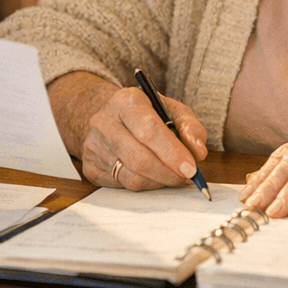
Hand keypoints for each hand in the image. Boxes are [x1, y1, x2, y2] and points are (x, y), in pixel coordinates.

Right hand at [74, 82, 207, 191]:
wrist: (111, 117)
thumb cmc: (146, 114)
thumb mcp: (171, 110)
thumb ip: (190, 127)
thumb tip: (198, 152)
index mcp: (125, 100)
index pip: (148, 128)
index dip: (171, 151)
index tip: (190, 167)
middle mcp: (104, 121)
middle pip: (138, 157)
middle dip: (167, 173)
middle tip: (186, 177)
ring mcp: (93, 145)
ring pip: (130, 176)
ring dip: (158, 182)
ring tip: (173, 177)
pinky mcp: (89, 166)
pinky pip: (121, 185)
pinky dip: (144, 186)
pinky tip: (153, 177)